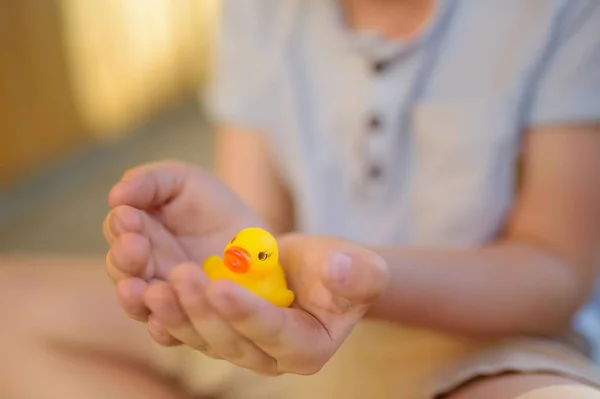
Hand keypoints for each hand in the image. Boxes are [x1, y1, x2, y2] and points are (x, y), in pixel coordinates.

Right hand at [103, 160, 263, 342]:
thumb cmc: (213, 206)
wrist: (256, 241)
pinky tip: (162, 324)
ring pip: (140, 303)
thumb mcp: (183, 181)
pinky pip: (169, 332)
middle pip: (122, 269)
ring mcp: (164, 296)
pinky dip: (163, 328)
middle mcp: (143, 267)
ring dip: (136, 297)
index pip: (119, 230)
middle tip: (135, 247)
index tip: (128, 217)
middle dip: (125, 258)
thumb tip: (115, 195)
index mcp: (138, 231)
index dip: (121, 226)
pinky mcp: (187, 320)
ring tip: (141, 288)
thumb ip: (150, 181)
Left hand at [145, 234, 388, 374]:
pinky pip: (187, 330)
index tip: (222, 287)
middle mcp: (268, 358)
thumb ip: (358, 274)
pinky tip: (144, 293)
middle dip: (202, 310)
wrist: (313, 273)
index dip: (248, 313)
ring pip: (201, 338)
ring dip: (175, 313)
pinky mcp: (216, 332)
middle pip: (229, 341)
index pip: (274, 333)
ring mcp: (239, 348)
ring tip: (152, 286)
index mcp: (306, 348)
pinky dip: (166, 314)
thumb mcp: (361, 269)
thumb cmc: (341, 272)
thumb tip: (342, 269)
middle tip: (179, 275)